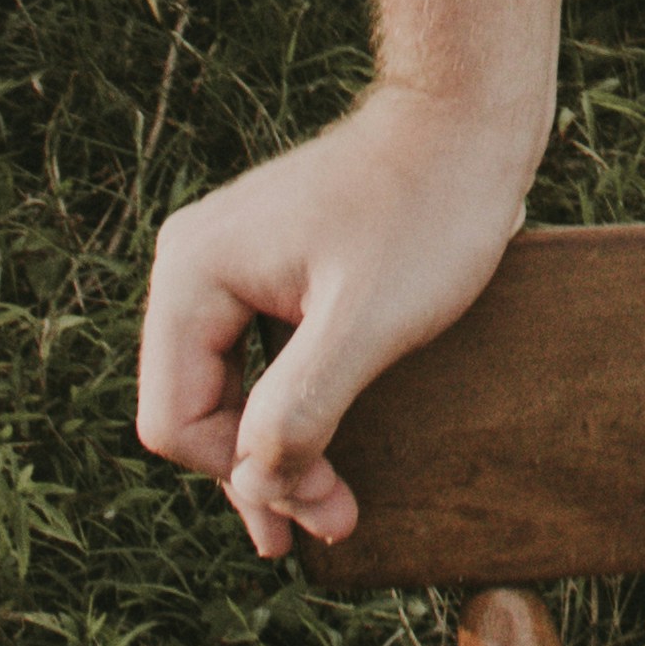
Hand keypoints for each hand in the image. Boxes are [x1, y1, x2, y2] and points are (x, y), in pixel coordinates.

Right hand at [136, 80, 551, 560]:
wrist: (469, 121)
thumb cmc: (427, 214)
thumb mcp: (366, 324)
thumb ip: (299, 408)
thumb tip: (255, 486)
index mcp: (193, 275)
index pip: (175, 420)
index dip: (242, 481)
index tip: (322, 510)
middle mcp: (192, 266)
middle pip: (194, 409)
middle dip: (259, 472)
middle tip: (335, 523)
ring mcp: (228, 263)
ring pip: (226, 388)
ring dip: (274, 446)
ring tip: (329, 504)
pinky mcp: (269, 266)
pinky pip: (256, 356)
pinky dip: (288, 405)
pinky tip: (321, 442)